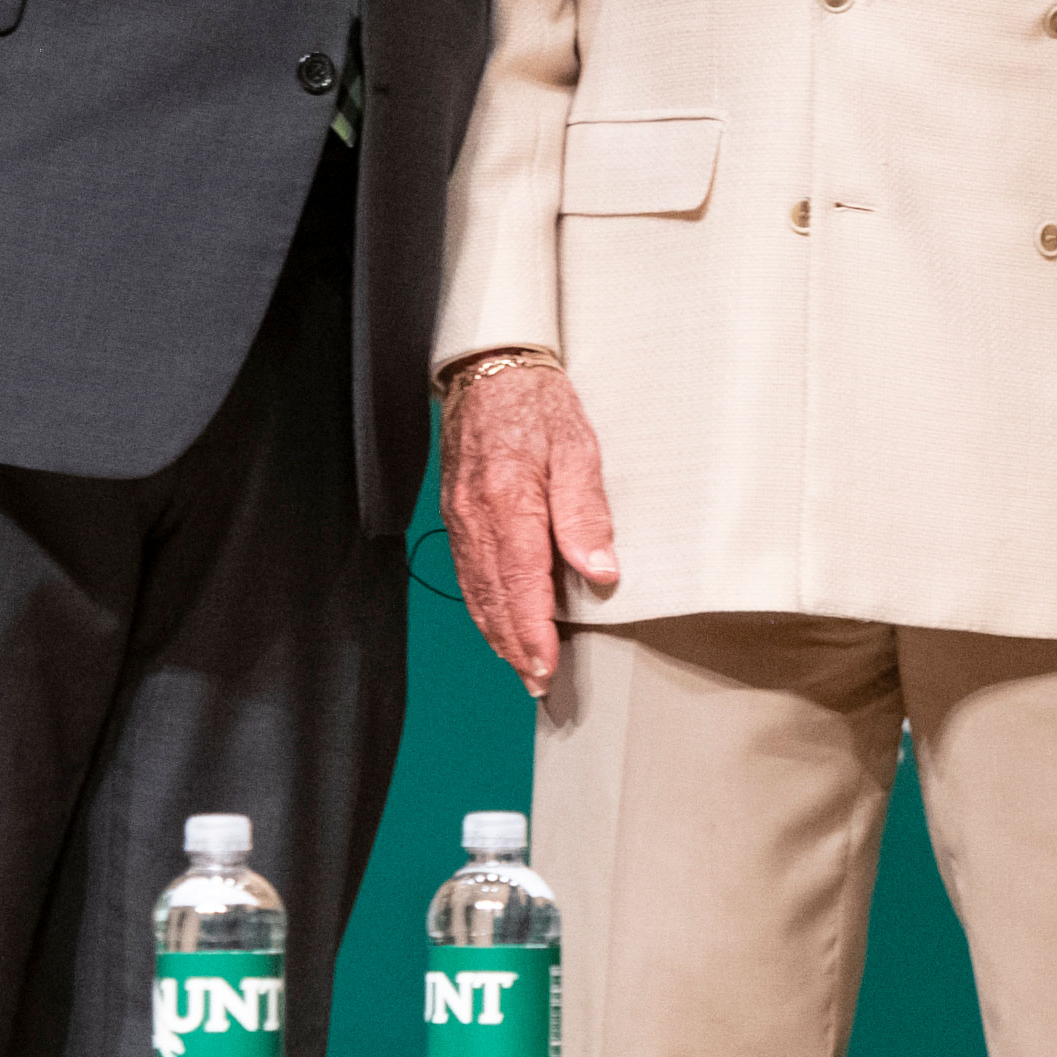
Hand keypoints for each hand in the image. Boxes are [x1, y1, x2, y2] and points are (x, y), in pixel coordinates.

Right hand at [445, 360, 616, 689]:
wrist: (491, 372)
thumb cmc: (539, 407)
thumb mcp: (578, 448)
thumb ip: (585, 512)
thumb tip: (599, 570)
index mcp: (509, 501)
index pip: (521, 583)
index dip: (532, 632)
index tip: (546, 666)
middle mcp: (476, 517)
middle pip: (495, 598)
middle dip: (515, 647)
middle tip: (537, 685)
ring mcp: (460, 518)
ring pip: (476, 590)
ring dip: (497, 633)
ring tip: (521, 667)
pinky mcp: (456, 515)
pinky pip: (467, 572)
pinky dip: (482, 605)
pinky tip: (496, 622)